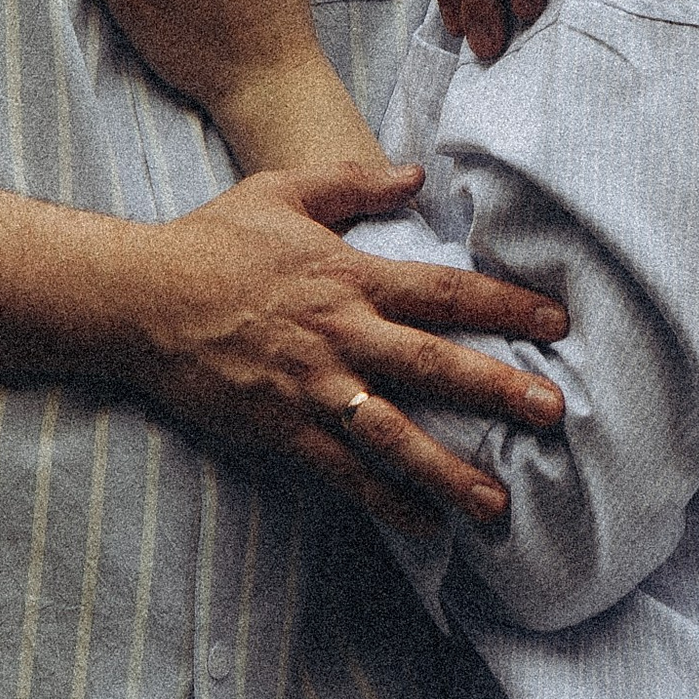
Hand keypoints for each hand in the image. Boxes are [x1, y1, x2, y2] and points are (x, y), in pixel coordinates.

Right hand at [131, 159, 567, 539]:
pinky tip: (424, 525)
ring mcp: (313, 388)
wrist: (142, 299)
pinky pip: (345, 472)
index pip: (443, 292)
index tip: (556, 321)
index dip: (504, 304)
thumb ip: (354, 181)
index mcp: (349, 277)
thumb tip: (416, 173)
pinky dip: (386, 501)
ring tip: (498, 502)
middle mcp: (342, 335)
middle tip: (554, 412)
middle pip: (434, 365)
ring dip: (450, 469)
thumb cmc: (213, 241)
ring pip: (395, 434)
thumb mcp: (283, 191)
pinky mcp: (283, 428)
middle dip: (499, 389)